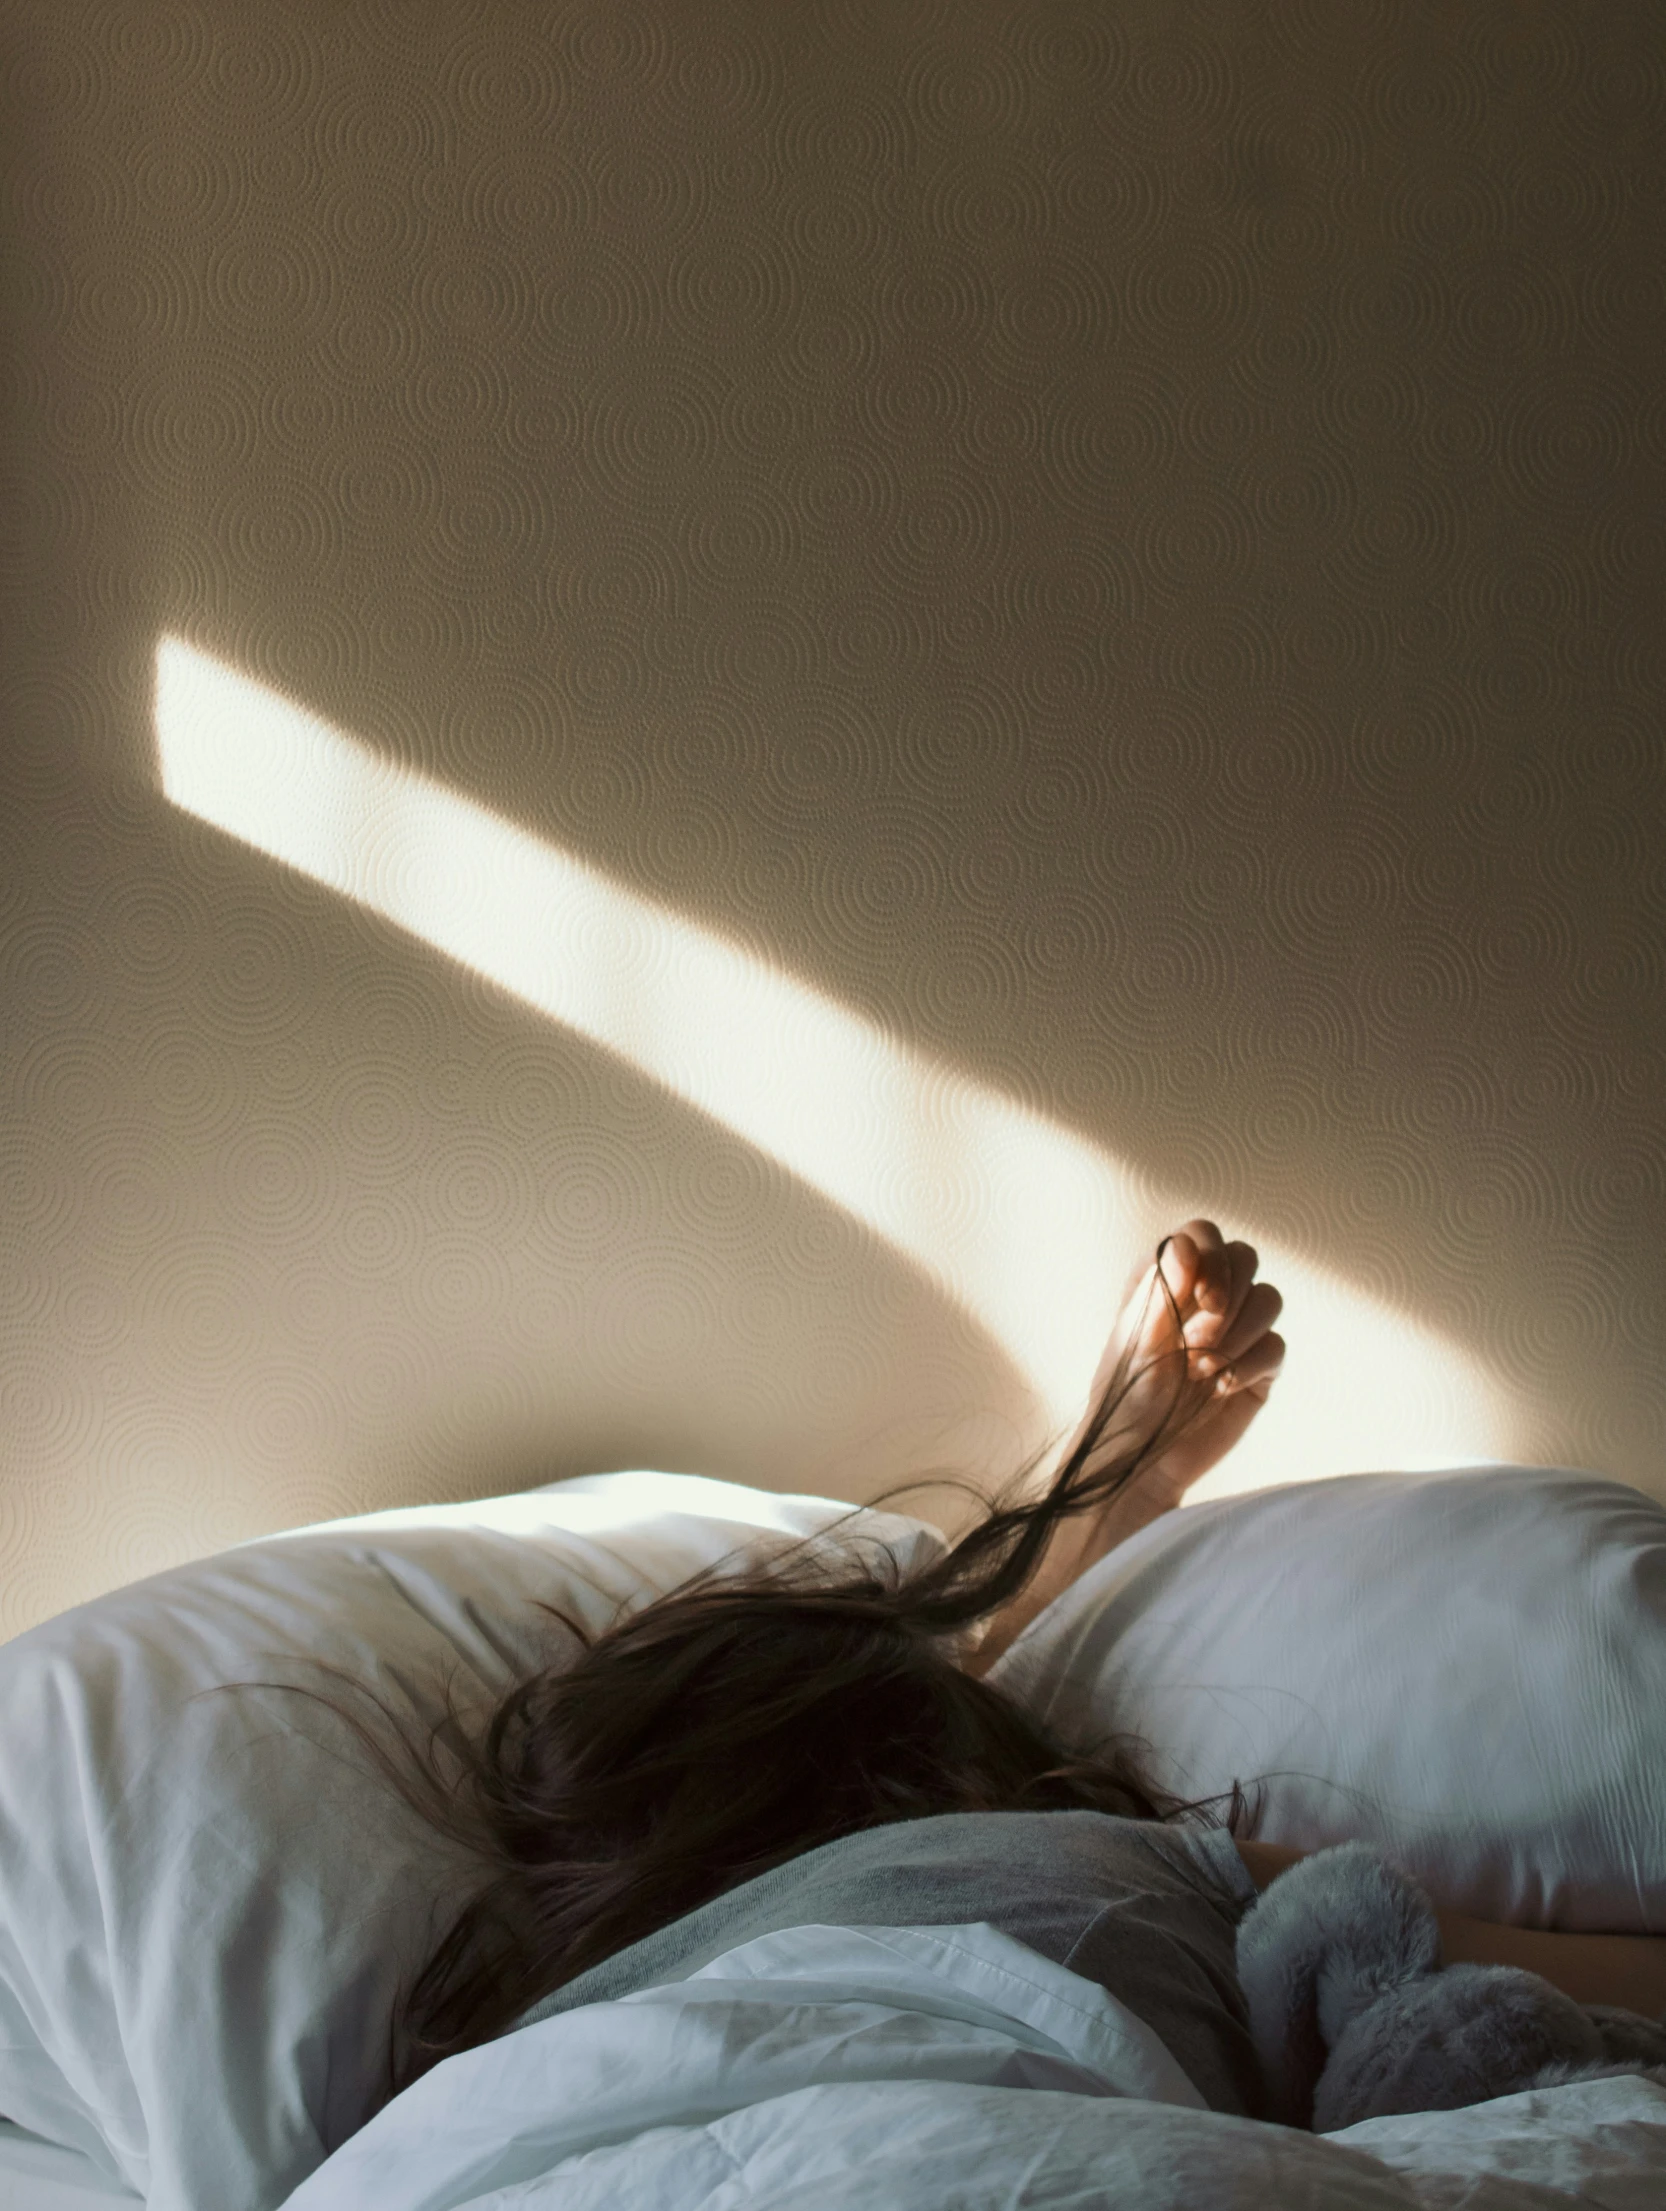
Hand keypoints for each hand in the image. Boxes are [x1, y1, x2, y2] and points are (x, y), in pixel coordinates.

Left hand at [1074, 1218, 1285, 1505]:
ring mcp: (1236, 1332)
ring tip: (1200, 1370)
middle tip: (1195, 1340)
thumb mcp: (1135, 1339)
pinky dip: (1251, 1364)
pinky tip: (1221, 1388)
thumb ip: (1161, 1289)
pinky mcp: (1256, 1368)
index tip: (1202, 1298)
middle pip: (1245, 1258)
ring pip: (1269, 1299)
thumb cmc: (1125, 1397)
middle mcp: (1205, 1299)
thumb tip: (1185, 1244)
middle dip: (1228, 1297)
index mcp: (1168, 1281)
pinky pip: (1276, 1346)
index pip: (1203, 1235)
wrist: (1140, 1460)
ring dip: (1238, 1332)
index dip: (1212, 1257)